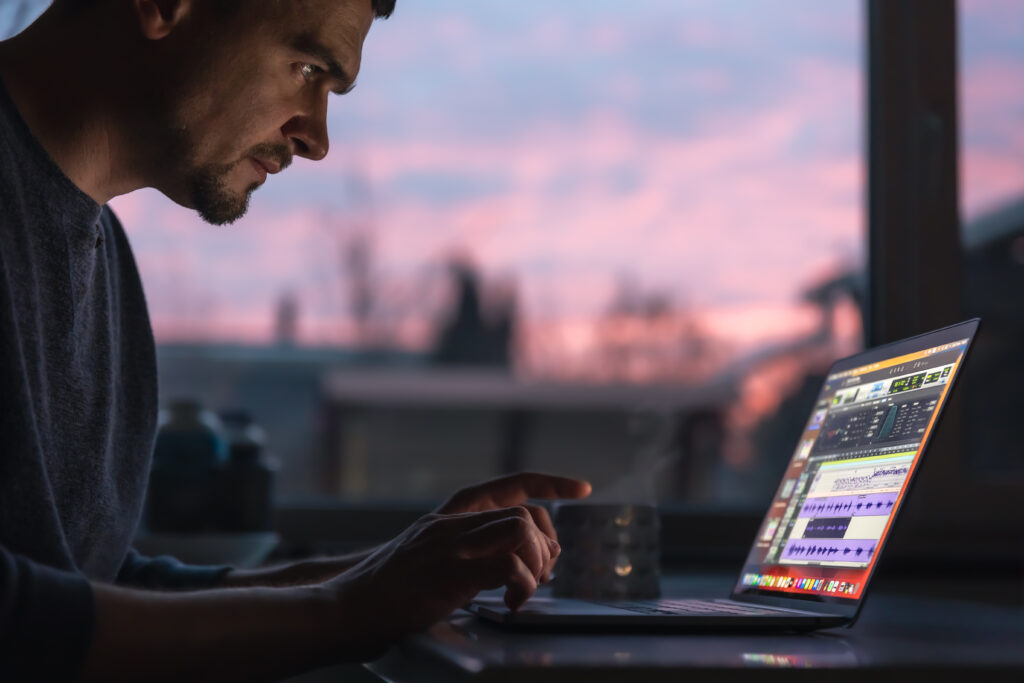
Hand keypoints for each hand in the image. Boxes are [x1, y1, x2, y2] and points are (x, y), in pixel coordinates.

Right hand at [326, 505, 556, 658]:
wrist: (340, 609)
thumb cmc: (379, 595)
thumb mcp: (419, 559)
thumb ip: (455, 552)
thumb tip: (499, 566)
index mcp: (445, 518)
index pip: (506, 485)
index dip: (548, 482)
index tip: (581, 489)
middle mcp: (451, 525)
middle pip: (524, 512)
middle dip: (547, 545)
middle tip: (539, 576)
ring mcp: (450, 546)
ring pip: (521, 530)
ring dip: (537, 564)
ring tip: (522, 592)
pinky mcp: (450, 573)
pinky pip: (508, 566)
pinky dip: (523, 586)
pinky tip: (510, 605)